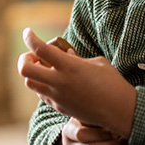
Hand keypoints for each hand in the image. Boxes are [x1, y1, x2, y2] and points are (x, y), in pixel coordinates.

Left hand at [19, 28, 136, 137]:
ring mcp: (58, 96)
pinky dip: (41, 85)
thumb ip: (76, 58)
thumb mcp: (96, 63)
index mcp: (69, 66)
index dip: (29, 38)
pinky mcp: (60, 107)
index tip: (27, 32)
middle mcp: (59, 82)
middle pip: (24, 69)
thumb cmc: (113, 83)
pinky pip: (41, 94)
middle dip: (24, 59)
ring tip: (43, 68)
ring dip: (32, 73)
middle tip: (32, 55)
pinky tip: (52, 81)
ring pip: (29, 83)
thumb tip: (65, 53)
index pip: (39, 49)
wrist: (121, 112)